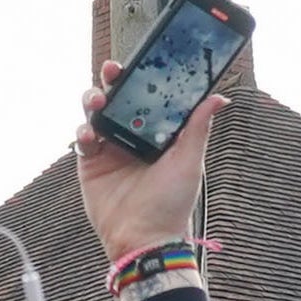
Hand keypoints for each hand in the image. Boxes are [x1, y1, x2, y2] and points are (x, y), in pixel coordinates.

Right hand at [72, 67, 218, 263]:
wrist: (144, 238)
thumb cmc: (173, 203)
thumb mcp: (190, 161)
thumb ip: (198, 127)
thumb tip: (219, 97)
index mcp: (156, 133)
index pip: (146, 96)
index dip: (140, 77)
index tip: (138, 61)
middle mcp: (131, 136)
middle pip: (117, 98)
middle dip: (111, 81)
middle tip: (112, 71)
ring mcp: (109, 149)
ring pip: (95, 113)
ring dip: (93, 100)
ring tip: (97, 103)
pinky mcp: (90, 164)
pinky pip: (82, 139)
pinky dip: (83, 132)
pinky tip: (89, 135)